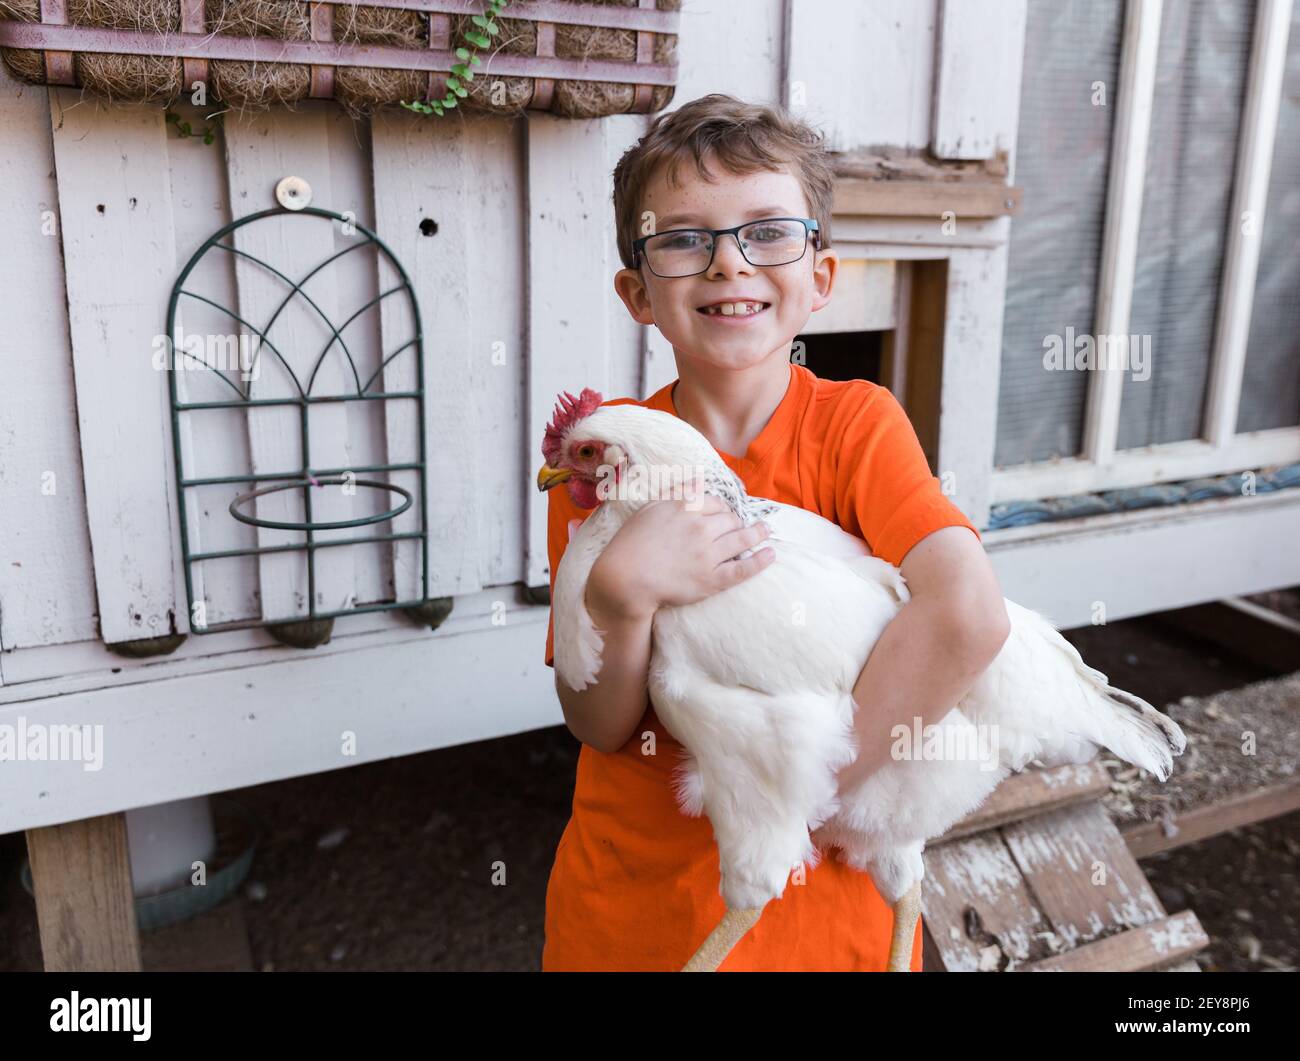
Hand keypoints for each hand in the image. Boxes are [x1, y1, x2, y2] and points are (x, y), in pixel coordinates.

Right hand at [588, 491, 774, 619]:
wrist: (625, 579)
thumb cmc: (631, 543)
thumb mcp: (650, 509)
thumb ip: (676, 493)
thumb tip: (699, 480)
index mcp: (685, 509)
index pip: (716, 502)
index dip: (722, 508)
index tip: (723, 513)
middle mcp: (700, 528)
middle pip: (730, 519)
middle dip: (737, 520)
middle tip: (740, 524)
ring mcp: (708, 555)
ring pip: (741, 539)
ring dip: (758, 533)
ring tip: (766, 531)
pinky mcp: (712, 580)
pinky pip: (742, 569)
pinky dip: (760, 561)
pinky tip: (770, 554)